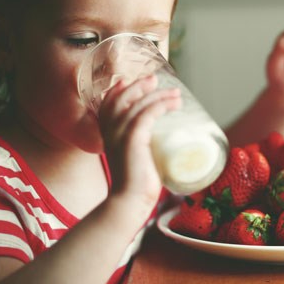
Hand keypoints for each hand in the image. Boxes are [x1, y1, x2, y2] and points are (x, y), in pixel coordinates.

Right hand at [96, 75, 180, 208]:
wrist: (129, 202)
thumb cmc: (136, 184)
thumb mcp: (134, 159)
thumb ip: (140, 148)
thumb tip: (162, 143)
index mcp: (107, 133)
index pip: (109, 102)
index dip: (121, 89)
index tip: (138, 82)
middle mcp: (110, 130)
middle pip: (122, 97)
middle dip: (140, 85)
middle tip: (157, 81)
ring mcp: (120, 134)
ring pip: (138, 103)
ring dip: (159, 95)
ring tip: (176, 94)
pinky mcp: (133, 139)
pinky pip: (147, 114)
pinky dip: (161, 105)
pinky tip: (173, 103)